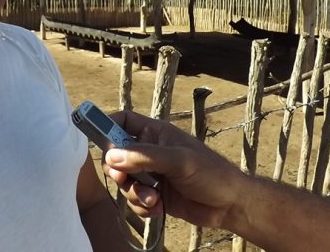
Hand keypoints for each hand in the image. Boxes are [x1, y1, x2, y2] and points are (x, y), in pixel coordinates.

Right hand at [103, 110, 248, 228]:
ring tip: (154, 199)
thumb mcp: (178, 160)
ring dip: (134, 193)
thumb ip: (144, 156)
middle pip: (116, 155)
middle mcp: (149, 151)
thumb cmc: (211, 173)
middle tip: (124, 178)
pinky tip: (158, 208)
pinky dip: (142, 206)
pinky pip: (133, 200)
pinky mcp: (153, 195)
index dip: (107, 126)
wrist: (230, 205)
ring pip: (124, 181)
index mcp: (155, 133)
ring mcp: (151, 174)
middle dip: (119, 171)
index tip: (98, 141)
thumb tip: (111, 155)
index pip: (123, 121)